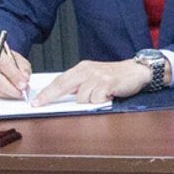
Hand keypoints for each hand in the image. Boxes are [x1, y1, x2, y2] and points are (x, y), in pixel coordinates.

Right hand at [0, 47, 32, 99]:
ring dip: (10, 93)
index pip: (5, 65)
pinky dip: (6, 95)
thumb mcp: (18, 58)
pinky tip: (13, 94)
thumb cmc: (7, 59)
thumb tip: (25, 77)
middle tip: (22, 92)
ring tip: (21, 93)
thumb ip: (23, 67)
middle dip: (12, 88)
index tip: (24, 83)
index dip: (15, 76)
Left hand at [32, 59, 152, 104]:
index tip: (36, 101)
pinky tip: (108, 97)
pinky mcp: (108, 82)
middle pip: (63, 85)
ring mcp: (98, 76)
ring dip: (89, 102)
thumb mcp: (94, 77)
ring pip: (82, 97)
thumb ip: (80, 84)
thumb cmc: (115, 77)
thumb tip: (63, 96)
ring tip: (100, 97)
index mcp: (82, 68)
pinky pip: (96, 98)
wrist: (137, 71)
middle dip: (49, 96)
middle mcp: (88, 70)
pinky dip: (100, 102)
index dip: (46, 92)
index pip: (60, 80)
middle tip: (40, 105)